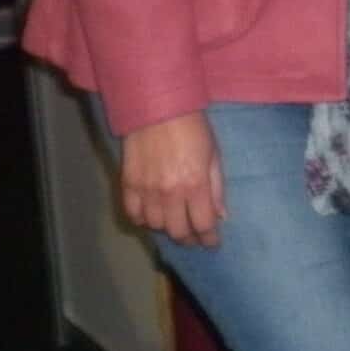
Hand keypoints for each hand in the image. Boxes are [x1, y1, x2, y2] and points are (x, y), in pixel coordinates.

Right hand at [119, 110, 224, 245]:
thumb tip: (221, 216)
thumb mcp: (214, 155)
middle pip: (179, 231)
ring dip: (167, 229)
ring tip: (175, 224)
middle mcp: (170, 192)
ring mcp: (146, 189)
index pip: (203, 225)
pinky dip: (143, 220)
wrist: (157, 108)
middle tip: (195, 237)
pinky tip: (152, 217)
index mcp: (195, 184)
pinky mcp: (128, 183)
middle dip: (190, 239)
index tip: (212, 242)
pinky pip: (133, 214)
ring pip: (156, 226)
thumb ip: (217, 188)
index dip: (209, 238)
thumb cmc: (193, 128)